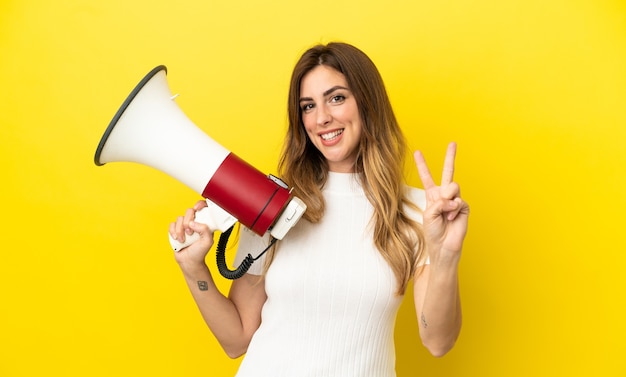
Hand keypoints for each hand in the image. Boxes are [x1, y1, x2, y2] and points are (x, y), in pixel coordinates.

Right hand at [169, 200, 214, 267]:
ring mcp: (185, 225)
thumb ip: (205, 230)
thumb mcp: (207, 242)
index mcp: (204, 223)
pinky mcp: (176, 230)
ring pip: (179, 218)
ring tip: (184, 240)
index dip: (200, 204)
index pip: (203, 208)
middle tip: (190, 233)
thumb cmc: (199, 252)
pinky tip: (177, 239)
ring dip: (180, 230)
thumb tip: (193, 223)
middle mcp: (195, 222)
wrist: (189, 262)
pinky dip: (173, 232)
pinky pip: (171, 224)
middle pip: (189, 211)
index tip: (197, 208)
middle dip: (187, 222)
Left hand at [414, 142, 468, 261]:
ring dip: (447, 198)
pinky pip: (458, 200)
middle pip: (448, 172)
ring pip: (453, 186)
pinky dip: (453, 209)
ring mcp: (455, 200)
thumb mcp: (428, 214)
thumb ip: (438, 201)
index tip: (417, 152)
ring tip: (446, 211)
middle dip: (450, 157)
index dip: (422, 165)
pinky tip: (451, 217)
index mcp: (432, 195)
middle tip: (453, 143)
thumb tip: (452, 197)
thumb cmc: (433, 232)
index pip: (427, 177)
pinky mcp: (464, 206)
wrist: (443, 246)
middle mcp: (444, 195)